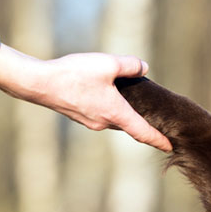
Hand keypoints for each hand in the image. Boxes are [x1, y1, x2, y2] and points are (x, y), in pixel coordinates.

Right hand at [0, 43, 171, 151]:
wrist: (39, 84)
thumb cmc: (74, 74)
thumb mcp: (107, 64)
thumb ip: (130, 66)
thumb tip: (143, 67)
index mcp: (116, 113)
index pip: (143, 132)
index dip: (159, 140)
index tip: (171, 147)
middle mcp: (104, 122)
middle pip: (130, 125)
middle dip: (144, 124)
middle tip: (159, 120)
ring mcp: (90, 121)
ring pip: (115, 119)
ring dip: (126, 114)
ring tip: (135, 102)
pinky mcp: (79, 115)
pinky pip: (102, 114)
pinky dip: (111, 109)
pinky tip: (109, 94)